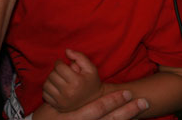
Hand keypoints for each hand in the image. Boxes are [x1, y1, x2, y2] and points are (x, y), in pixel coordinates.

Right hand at [33, 90, 148, 119]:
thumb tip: (76, 74)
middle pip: (112, 119)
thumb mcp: (52, 107)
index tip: (127, 93)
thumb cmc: (46, 119)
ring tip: (139, 110)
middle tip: (143, 102)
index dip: (114, 101)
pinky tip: (127, 119)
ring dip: (127, 117)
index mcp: (78, 118)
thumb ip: (66, 96)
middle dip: (128, 111)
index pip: (100, 108)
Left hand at [43, 49, 102, 111]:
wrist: (95, 101)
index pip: (59, 66)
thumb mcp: (90, 68)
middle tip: (62, 73)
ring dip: (51, 80)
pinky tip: (56, 88)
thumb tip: (66, 51)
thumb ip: (79, 56)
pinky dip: (48, 90)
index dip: (60, 63)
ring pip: (46, 84)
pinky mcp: (58, 106)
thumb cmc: (91, 82)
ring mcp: (62, 101)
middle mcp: (68, 93)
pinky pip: (45, 94)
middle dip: (56, 71)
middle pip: (52, 75)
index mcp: (76, 82)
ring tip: (59, 80)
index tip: (63, 65)